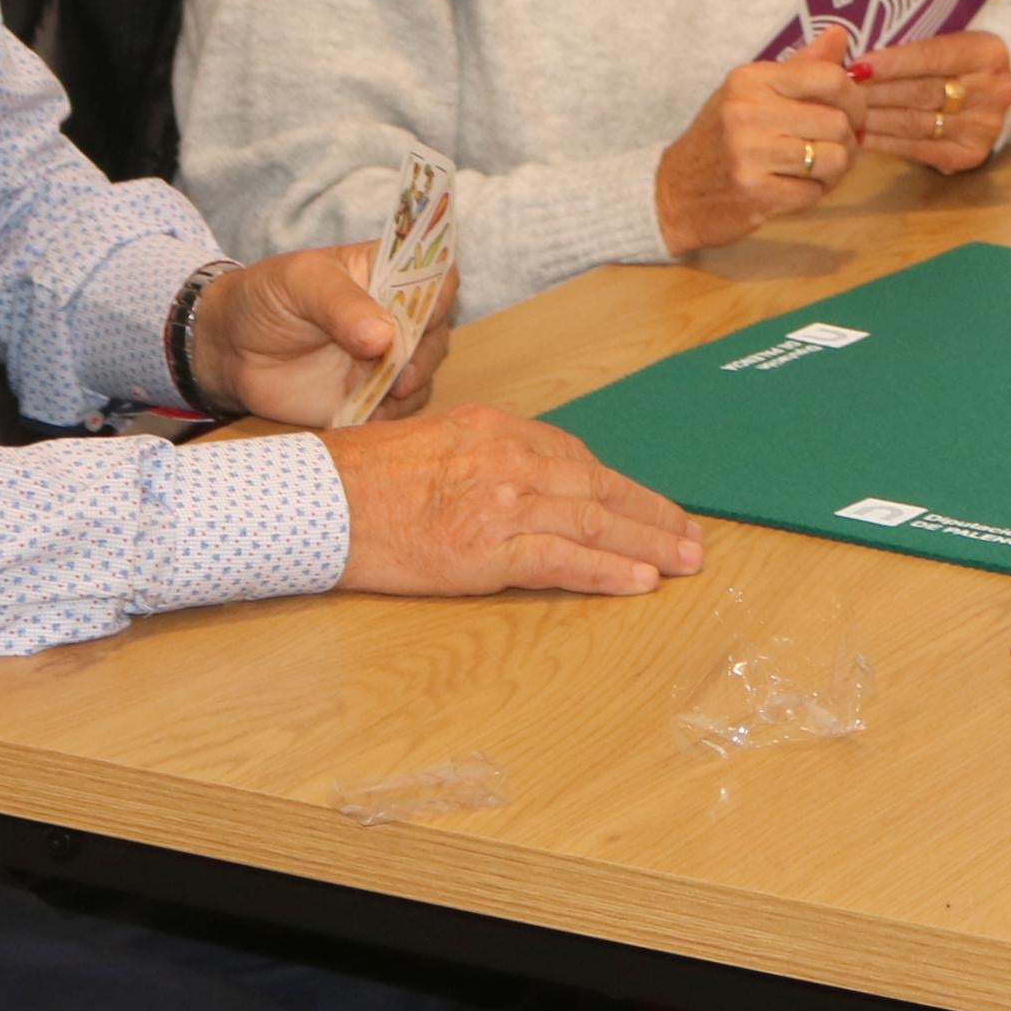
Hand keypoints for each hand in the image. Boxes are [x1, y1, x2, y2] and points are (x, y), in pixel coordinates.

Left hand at [184, 246, 455, 427]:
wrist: (229, 349)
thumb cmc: (266, 298)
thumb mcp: (300, 283)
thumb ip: (341, 304)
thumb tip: (384, 337)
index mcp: (387, 275)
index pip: (437, 278)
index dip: (439, 295)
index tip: (426, 314)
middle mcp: (396, 318)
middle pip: (437, 332)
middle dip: (425, 351)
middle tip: (399, 368)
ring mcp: (385, 361)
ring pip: (425, 374)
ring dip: (413, 385)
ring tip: (388, 390)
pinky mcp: (370, 399)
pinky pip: (399, 412)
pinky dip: (393, 416)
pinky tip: (370, 412)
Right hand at [320, 403, 705, 597]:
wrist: (318, 502)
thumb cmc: (363, 476)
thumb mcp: (435, 440)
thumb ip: (486, 454)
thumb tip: (527, 479)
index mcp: (496, 428)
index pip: (577, 457)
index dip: (621, 486)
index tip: (650, 504)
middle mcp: (508, 459)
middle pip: (598, 488)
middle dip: (652, 513)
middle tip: (692, 536)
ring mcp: (501, 504)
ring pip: (593, 522)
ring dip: (648, 544)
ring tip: (684, 561)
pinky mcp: (486, 551)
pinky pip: (562, 561)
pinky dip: (607, 571)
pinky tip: (640, 581)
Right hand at [655, 29, 857, 254]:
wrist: (674, 193)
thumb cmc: (720, 138)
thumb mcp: (750, 92)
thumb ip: (800, 66)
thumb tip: (841, 34)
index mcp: (750, 79)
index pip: (829, 78)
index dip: (855, 98)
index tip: (852, 112)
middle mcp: (748, 112)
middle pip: (838, 122)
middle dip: (848, 139)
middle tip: (838, 146)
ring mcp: (750, 155)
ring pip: (834, 159)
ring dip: (836, 169)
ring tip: (818, 168)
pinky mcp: (756, 194)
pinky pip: (814, 192)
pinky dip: (814, 193)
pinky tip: (796, 186)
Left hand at [846, 30, 1010, 173]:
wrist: (998, 90)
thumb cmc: (958, 59)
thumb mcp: (947, 40)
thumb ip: (911, 46)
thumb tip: (859, 62)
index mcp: (988, 53)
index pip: (931, 56)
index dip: (891, 63)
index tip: (857, 66)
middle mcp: (993, 91)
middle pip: (922, 92)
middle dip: (876, 92)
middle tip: (841, 93)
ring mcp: (984, 126)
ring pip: (916, 122)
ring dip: (875, 120)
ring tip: (844, 114)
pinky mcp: (971, 153)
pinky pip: (920, 149)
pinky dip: (886, 144)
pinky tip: (862, 138)